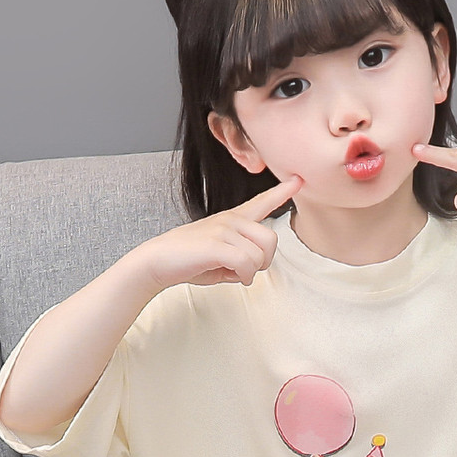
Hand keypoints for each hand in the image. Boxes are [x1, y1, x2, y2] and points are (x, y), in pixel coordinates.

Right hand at [138, 176, 302, 290]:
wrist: (158, 261)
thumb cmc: (190, 260)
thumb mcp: (222, 257)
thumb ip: (243, 255)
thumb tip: (256, 266)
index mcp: (233, 219)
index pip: (262, 201)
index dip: (282, 191)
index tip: (298, 179)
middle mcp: (231, 220)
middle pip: (272, 239)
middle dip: (264, 261)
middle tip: (245, 270)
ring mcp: (223, 229)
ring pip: (260, 255)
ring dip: (250, 272)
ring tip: (231, 272)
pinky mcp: (216, 244)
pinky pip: (247, 264)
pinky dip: (244, 277)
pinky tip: (232, 277)